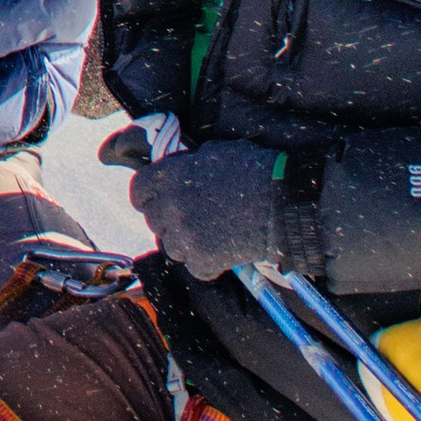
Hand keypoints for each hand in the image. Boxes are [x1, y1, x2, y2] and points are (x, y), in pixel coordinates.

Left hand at [128, 141, 282, 279]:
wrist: (282, 203)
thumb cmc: (254, 170)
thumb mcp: (214, 152)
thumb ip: (189, 163)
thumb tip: (181, 168)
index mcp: (170, 177)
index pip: (138, 190)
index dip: (146, 196)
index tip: (154, 200)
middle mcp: (171, 207)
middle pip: (153, 220)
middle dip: (168, 219)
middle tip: (191, 218)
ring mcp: (186, 236)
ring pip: (170, 247)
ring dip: (185, 243)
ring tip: (208, 235)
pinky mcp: (203, 260)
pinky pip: (193, 267)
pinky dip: (206, 263)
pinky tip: (222, 251)